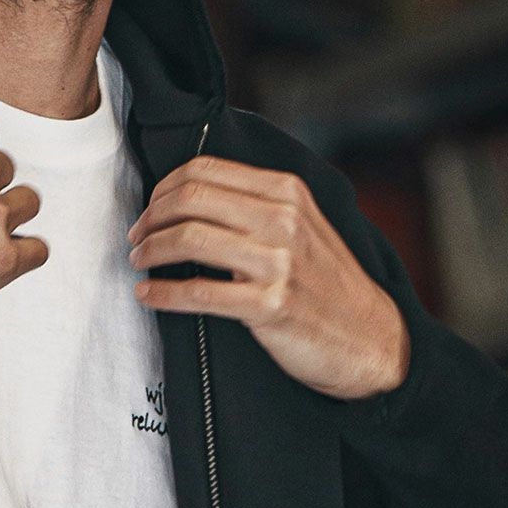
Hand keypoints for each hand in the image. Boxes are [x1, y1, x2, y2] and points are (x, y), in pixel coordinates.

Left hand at [126, 155, 409, 401]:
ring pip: (190, 239)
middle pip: (191, 199)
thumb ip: (256, 206)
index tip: (150, 209)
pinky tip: (147, 294)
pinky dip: (163, 293)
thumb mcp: (302, 227)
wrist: (369, 338)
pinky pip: (199, 293)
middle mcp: (283, 220)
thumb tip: (190, 198)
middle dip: (151, 217)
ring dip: (151, 250)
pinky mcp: (270, 306)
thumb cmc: (326, 285)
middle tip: (137, 236)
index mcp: (287, 192)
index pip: (205, 170)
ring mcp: (278, 263)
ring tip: (139, 262)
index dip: (164, 188)